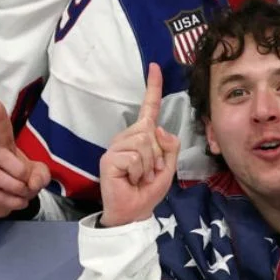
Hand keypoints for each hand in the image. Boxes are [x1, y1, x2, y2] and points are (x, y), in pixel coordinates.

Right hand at [0, 100, 51, 217]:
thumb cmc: (17, 177)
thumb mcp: (36, 173)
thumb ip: (41, 174)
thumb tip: (32, 183)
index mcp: (3, 146)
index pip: (2, 129)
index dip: (0, 116)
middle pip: (6, 159)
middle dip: (23, 173)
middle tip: (26, 180)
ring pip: (7, 182)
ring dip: (22, 190)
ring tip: (23, 191)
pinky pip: (6, 198)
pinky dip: (18, 202)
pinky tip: (17, 200)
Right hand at [98, 64, 179, 227]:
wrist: (132, 212)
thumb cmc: (147, 189)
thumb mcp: (168, 167)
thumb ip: (169, 146)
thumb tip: (157, 127)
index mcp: (141, 137)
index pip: (148, 109)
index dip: (152, 88)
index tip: (155, 67)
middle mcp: (126, 138)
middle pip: (151, 131)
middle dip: (158, 155)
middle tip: (149, 172)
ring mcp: (116, 147)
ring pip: (144, 143)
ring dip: (149, 165)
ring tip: (139, 177)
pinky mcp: (109, 158)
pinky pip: (135, 157)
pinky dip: (139, 171)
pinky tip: (130, 179)